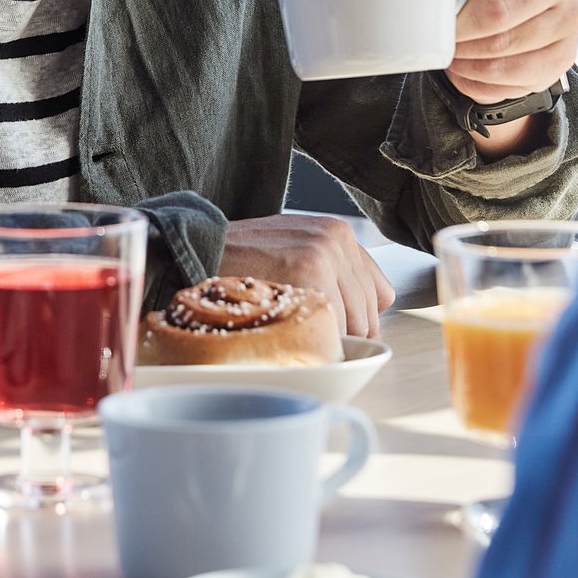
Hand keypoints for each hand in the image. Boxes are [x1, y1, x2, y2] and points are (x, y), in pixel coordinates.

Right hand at [219, 214, 393, 338]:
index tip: (334, 329)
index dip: (355, 318)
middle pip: (368, 315)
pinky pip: (334, 330)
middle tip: (306, 339)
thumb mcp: (294, 248)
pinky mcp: (311, 275)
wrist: (197, 250)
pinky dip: (315, 345)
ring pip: (355, 327)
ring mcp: (325, 256)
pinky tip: (289, 337)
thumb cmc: (241, 258)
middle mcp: (337, 239)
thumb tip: (379, 304)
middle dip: (343, 335)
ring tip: (294, 336)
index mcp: (337, 232)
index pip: (377, 293)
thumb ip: (336, 269)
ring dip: (329, 342)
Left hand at [435, 0, 577, 106]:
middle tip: (434, 30)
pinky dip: (479, 76)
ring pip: (503, 47)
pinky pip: (514, 75)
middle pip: (498, 10)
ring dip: (464, 53)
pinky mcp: (565, 56)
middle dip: (457, 25)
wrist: (501, 9)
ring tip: (447, 47)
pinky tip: (464, 66)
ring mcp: (571, 16)